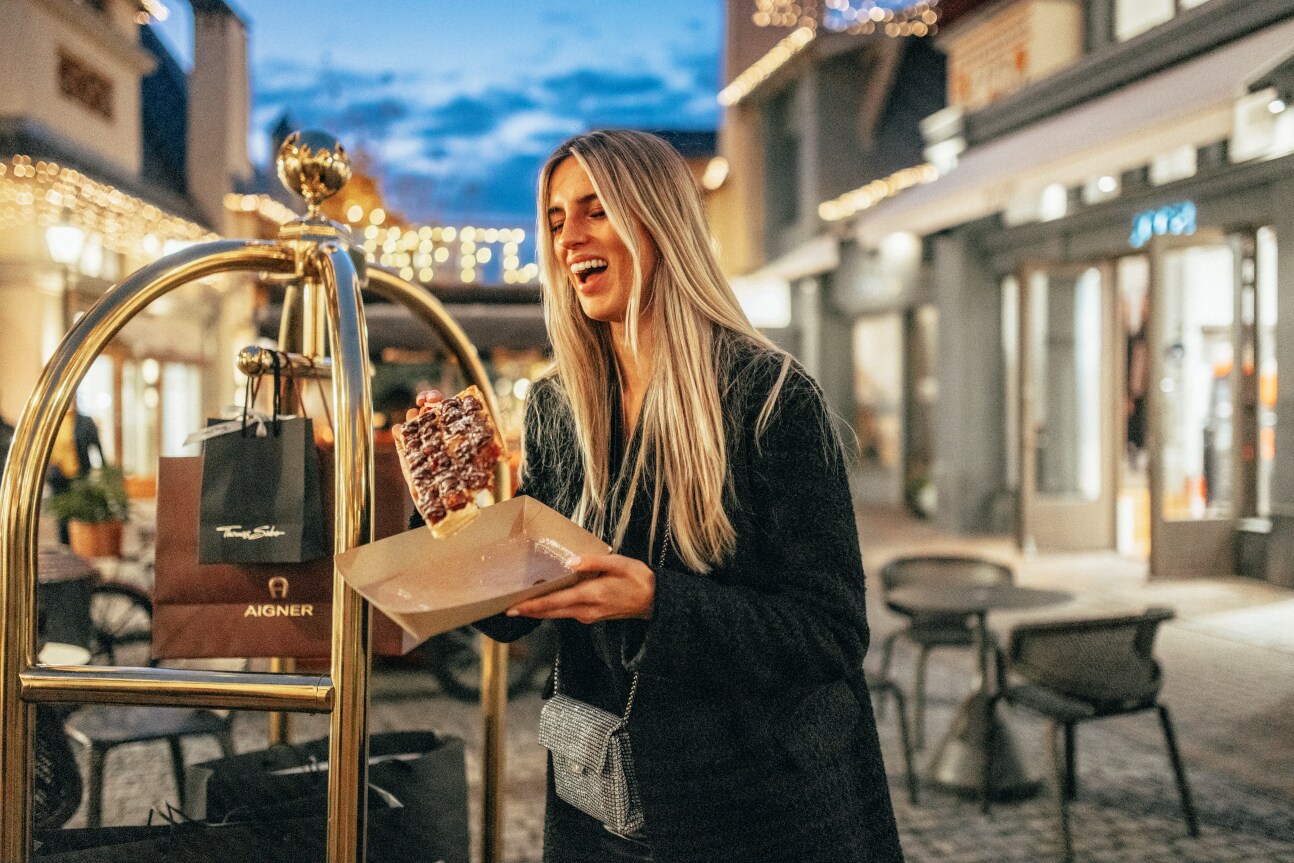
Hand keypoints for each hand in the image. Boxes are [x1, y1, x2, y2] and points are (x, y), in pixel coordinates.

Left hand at [507, 553, 655, 622]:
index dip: (532, 605)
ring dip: (538, 611)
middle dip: (528, 611)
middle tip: (506, 609)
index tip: (513, 607)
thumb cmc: (638, 579)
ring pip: (557, 614)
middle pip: (551, 612)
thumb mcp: (620, 563)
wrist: (655, 600)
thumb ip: (594, 561)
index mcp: (592, 595)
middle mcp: (587, 610)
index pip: (555, 602)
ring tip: (519, 605)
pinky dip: (552, 609)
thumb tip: (570, 561)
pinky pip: (566, 613)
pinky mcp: (591, 616)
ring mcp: (589, 615)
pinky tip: (543, 601)